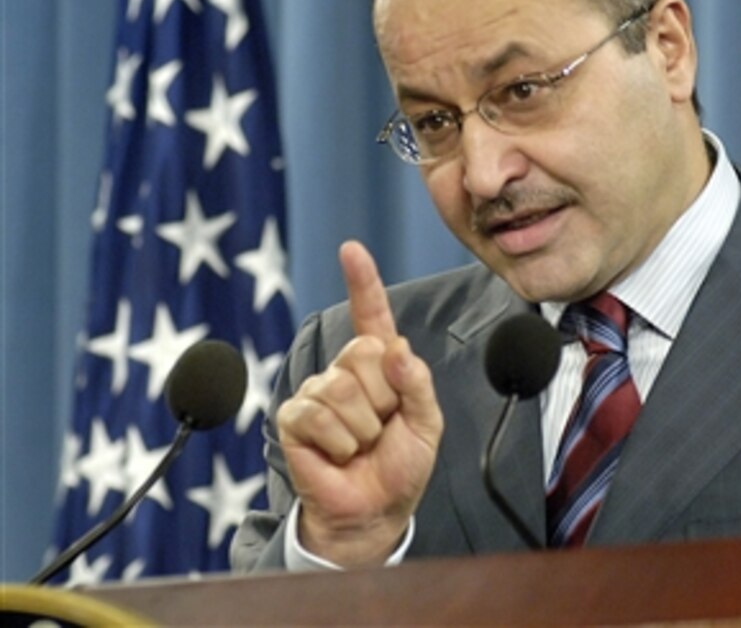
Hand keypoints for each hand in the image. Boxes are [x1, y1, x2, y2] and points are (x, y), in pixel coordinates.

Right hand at [277, 240, 443, 566]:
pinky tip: (338, 453)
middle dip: (383, 398)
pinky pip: (319, 415)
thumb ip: (416, 382)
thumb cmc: (401, 465)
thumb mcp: (426, 423)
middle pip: (364, 354)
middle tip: (381, 428)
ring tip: (361, 445)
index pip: (371, 315)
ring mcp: (316, 390)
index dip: (363, 282)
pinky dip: (339, 442)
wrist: (374, 510)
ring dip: (363, 428)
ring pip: (343, 389)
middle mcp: (345, 369)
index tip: (351, 249)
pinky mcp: (294, 417)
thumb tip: (395, 348)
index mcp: (380, 364)